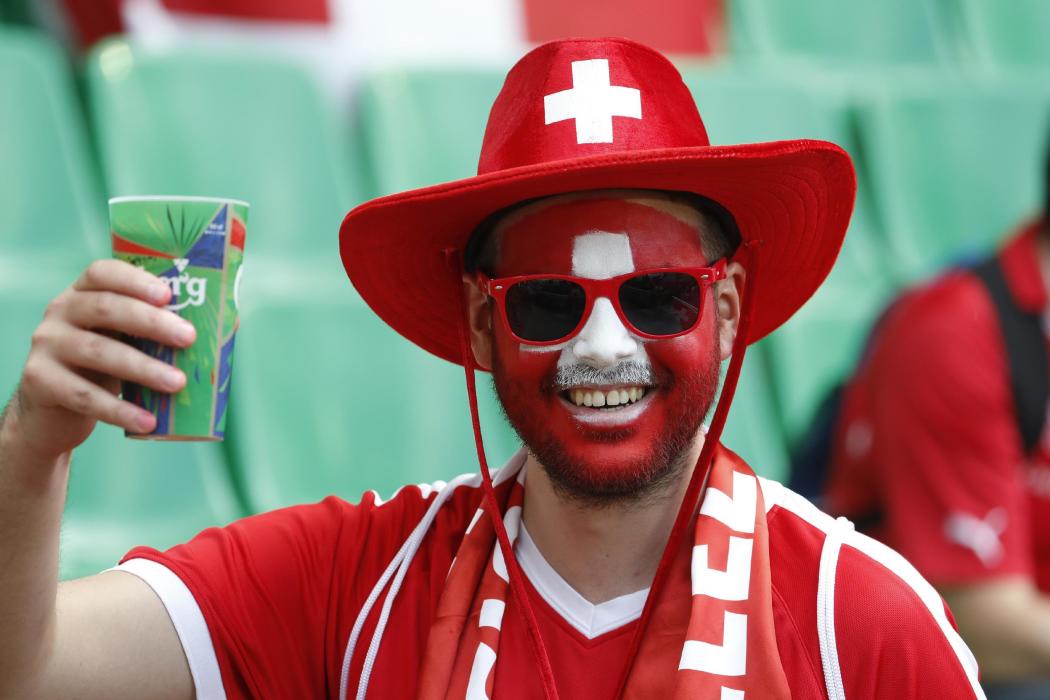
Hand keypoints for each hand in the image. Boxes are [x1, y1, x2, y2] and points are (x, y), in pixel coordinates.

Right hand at [8, 260, 195, 459]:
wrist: (54, 412)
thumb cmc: (107, 368)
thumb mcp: (128, 342)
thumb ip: (162, 330)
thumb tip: (230, 325)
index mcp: (83, 293)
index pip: (103, 273)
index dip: (136, 280)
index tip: (169, 294)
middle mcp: (60, 311)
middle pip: (105, 308)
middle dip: (151, 322)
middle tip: (189, 338)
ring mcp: (46, 345)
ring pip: (98, 352)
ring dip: (143, 368)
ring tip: (177, 383)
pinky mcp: (39, 381)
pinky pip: (84, 395)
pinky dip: (119, 410)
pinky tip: (148, 421)